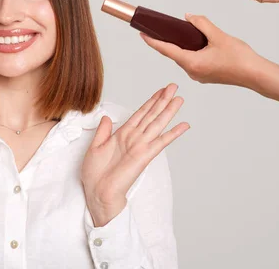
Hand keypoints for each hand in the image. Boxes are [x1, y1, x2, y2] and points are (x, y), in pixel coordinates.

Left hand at [82, 84, 188, 226]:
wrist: (97, 191)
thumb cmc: (95, 173)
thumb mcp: (95, 146)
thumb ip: (103, 131)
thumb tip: (106, 117)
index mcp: (122, 134)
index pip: (140, 114)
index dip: (150, 101)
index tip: (160, 91)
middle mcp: (134, 138)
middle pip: (152, 115)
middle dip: (162, 100)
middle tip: (174, 87)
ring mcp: (140, 146)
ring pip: (157, 124)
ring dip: (169, 111)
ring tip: (179, 99)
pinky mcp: (144, 156)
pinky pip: (160, 142)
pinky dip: (172, 133)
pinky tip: (183, 125)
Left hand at [140, 14, 258, 85]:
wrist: (256, 75)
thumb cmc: (240, 58)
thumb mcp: (219, 36)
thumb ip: (201, 24)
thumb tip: (189, 17)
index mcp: (191, 63)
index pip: (166, 49)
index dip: (152, 41)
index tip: (142, 34)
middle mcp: (192, 71)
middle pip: (174, 53)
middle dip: (167, 41)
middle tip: (160, 29)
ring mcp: (198, 75)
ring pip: (184, 58)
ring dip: (180, 46)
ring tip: (179, 33)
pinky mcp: (205, 75)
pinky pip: (192, 61)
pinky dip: (190, 52)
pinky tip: (195, 43)